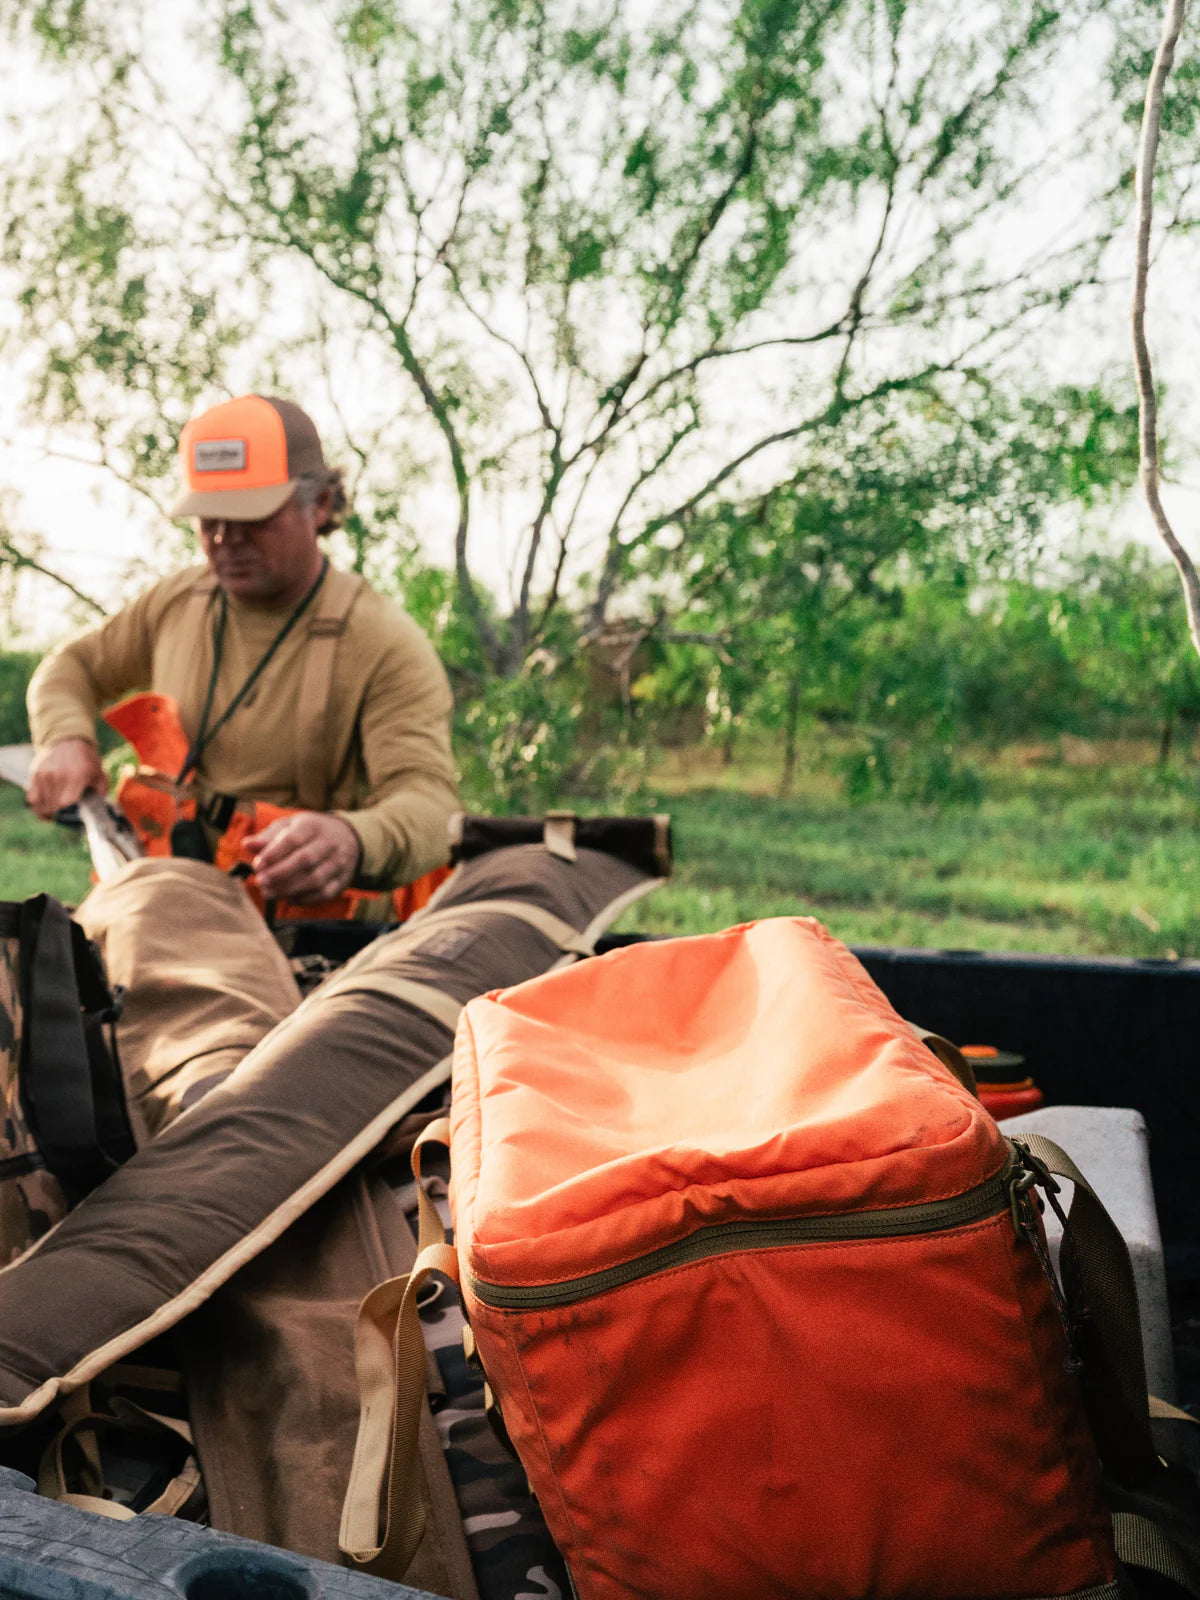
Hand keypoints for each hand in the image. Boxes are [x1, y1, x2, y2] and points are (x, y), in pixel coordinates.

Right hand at [26, 739, 106, 820]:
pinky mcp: (35, 775)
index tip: (73, 817)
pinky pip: (32, 798)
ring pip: (41, 805)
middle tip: (65, 818)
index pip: (65, 804)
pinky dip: (38, 805)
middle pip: (53, 807)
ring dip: (48, 812)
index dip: (69, 815)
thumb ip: (101, 792)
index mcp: (76, 776)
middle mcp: (58, 776)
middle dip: (59, 816)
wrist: (68, 740)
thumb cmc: (86, 760)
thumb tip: (100, 809)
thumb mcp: (99, 774)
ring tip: (55, 814)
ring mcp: (44, 775)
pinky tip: (45, 807)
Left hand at [243, 811, 361, 903]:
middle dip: (280, 873)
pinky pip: (323, 893)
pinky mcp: (342, 880)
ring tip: (269, 893)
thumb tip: (246, 844)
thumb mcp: (289, 827)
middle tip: (261, 882)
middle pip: (305, 860)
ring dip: (289, 889)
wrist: (347, 837)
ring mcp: (339, 863)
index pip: (293, 839)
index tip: (257, 865)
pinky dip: (303, 898)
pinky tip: (287, 898)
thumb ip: (267, 837)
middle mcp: (329, 843)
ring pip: (315, 880)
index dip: (274, 853)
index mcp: (313, 826)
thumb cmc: (308, 833)